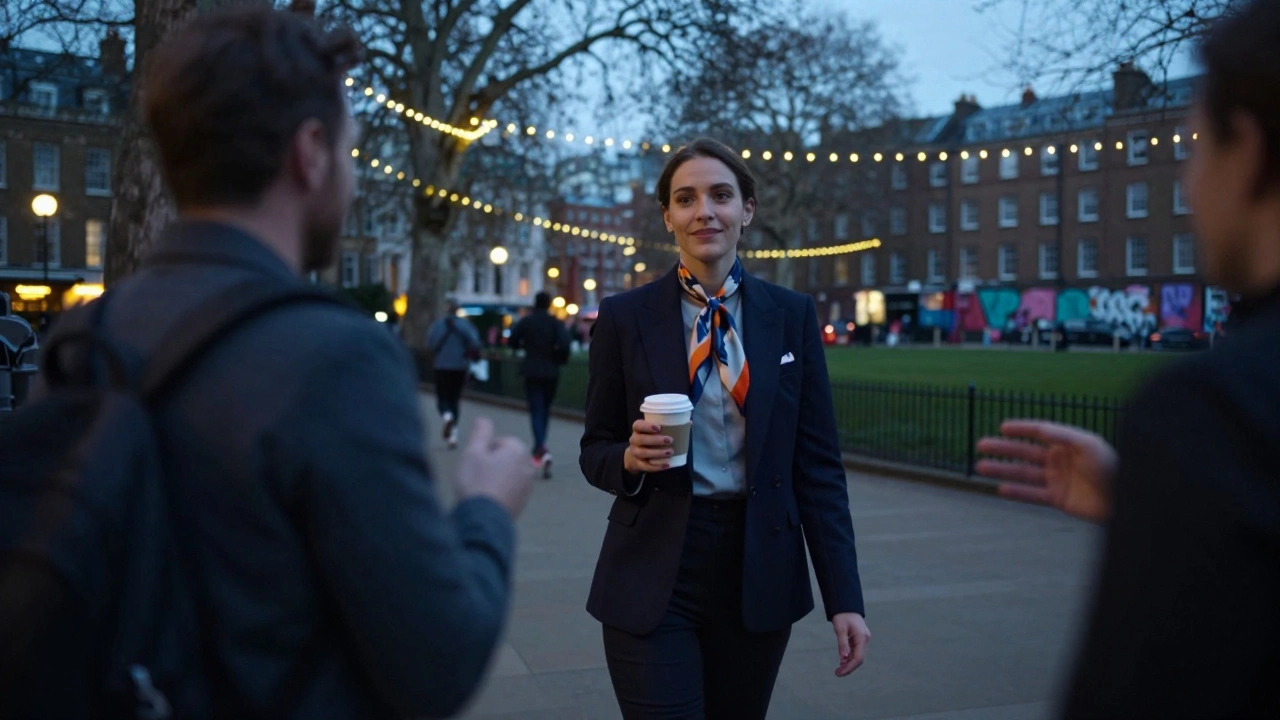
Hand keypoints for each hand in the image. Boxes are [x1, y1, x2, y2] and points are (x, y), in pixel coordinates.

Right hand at [452, 417, 535, 518]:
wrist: (483, 519)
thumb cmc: (476, 483)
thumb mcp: (473, 451)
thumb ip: (480, 431)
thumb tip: (484, 420)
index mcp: (518, 450)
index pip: (498, 442)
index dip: (482, 451)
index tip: (475, 464)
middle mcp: (528, 466)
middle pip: (503, 458)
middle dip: (489, 464)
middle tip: (476, 476)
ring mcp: (527, 485)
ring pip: (505, 474)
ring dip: (493, 478)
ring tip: (480, 490)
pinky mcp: (523, 501)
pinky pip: (507, 490)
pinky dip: (497, 492)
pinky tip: (486, 500)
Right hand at [623, 419, 673, 474]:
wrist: (635, 457)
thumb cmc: (649, 440)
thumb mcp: (653, 432)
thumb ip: (667, 427)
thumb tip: (689, 423)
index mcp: (637, 430)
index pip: (637, 425)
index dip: (646, 426)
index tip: (659, 427)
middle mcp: (634, 440)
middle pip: (640, 439)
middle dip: (655, 440)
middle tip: (670, 440)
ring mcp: (635, 453)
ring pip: (643, 453)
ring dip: (657, 453)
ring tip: (670, 452)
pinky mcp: (637, 464)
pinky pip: (646, 466)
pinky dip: (657, 466)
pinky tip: (667, 465)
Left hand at [832, 612, 869, 676]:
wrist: (846, 605)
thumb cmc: (842, 616)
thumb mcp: (840, 629)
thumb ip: (842, 644)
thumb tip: (844, 659)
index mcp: (862, 638)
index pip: (858, 658)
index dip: (849, 667)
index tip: (839, 673)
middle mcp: (865, 640)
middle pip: (859, 659)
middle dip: (849, 667)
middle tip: (837, 673)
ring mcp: (863, 639)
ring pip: (858, 656)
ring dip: (849, 663)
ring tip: (838, 670)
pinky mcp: (860, 639)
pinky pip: (856, 651)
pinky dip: (849, 657)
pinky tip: (842, 661)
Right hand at [976, 420, 1117, 522]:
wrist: (1126, 499)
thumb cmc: (1111, 468)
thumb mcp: (1089, 446)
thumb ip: (1063, 436)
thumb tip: (1039, 429)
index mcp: (1067, 443)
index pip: (1038, 432)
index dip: (1021, 428)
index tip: (1002, 427)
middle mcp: (1059, 460)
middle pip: (1024, 452)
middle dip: (1002, 448)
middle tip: (981, 445)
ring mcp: (1057, 479)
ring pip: (1023, 473)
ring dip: (1002, 470)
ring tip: (980, 467)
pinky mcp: (1058, 499)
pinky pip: (1032, 495)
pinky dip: (1017, 492)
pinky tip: (1001, 488)